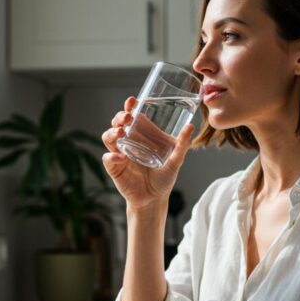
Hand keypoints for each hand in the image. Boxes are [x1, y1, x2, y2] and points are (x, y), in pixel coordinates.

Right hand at [101, 97, 195, 211]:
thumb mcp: (175, 161)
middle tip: (127, 117)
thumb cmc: (164, 178)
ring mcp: (119, 154)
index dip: (129, 107)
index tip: (132, 101)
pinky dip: (113, 157)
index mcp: (140, 136)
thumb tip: (190, 127)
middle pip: (117, 123)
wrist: (155, 199)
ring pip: (108, 137)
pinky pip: (108, 159)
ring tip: (121, 133)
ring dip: (112, 132)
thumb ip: (182, 145)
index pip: (131, 117)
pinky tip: (122, 158)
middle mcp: (128, 142)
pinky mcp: (115, 168)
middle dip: (119, 117)